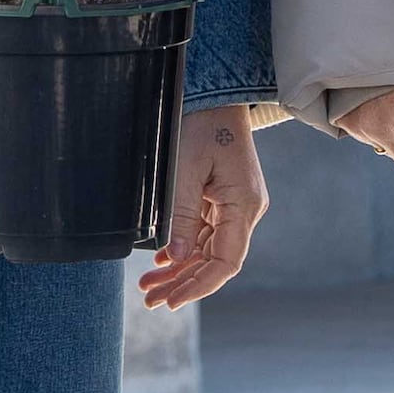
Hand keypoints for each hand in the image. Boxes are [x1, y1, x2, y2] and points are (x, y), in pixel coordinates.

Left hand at [140, 105, 270, 309]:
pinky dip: (184, 250)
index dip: (199, 286)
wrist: (215, 91)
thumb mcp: (184, 169)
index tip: (171, 301)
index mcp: (243, 205)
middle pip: (215, 261)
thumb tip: (177, 260)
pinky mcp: (223, 199)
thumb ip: (182, 216)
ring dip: (180, 270)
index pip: (225, 263)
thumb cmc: (200, 123)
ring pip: (208, 251)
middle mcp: (244, 210)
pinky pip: (205, 234)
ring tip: (148, 288)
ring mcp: (235, 206)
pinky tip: (162, 264)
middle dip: (183, 284)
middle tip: (150, 300)